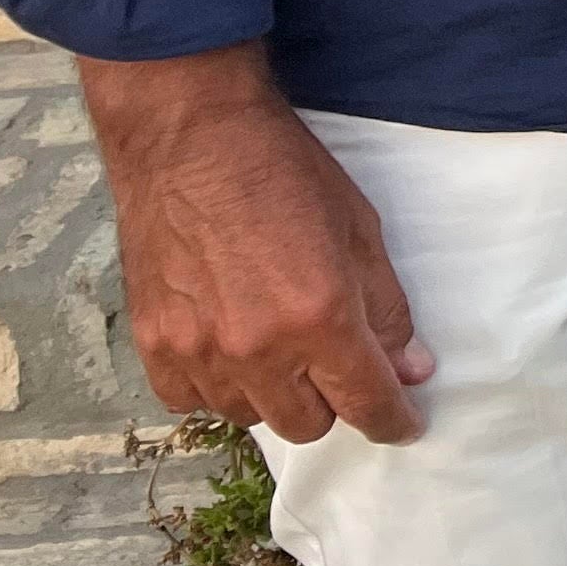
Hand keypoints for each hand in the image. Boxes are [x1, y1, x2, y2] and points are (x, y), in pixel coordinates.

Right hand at [80, 44, 431, 442]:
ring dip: (274, 392)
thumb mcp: (361, 231)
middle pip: (308, 423)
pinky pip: (193, 402)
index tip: (405, 424)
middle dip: (332, 400)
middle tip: (335, 359)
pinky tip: (230, 345)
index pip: (365, 401)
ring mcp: (198, 352)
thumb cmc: (286, 174)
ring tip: (278, 340)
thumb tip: (413, 370)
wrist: (193, 140)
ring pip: (250, 416)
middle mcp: (257, 348)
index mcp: (319, 317)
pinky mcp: (153, 347)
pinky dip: (218, 385)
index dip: (393, 420)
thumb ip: (388, 310)